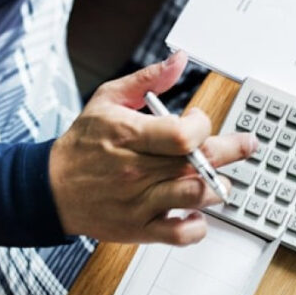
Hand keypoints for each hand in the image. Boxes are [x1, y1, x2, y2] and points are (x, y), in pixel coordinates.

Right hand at [49, 51, 256, 244]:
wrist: (50, 187)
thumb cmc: (82, 143)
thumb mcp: (108, 99)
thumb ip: (148, 80)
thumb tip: (179, 60)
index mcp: (129, 135)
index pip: (183, 134)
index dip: (202, 125)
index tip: (199, 120)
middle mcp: (136, 170)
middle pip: (197, 163)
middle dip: (230, 151)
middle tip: (246, 145)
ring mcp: (139, 201)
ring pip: (193, 196)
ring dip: (216, 187)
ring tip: (220, 180)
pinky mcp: (138, 228)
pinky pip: (177, 234)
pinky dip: (196, 227)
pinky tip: (197, 213)